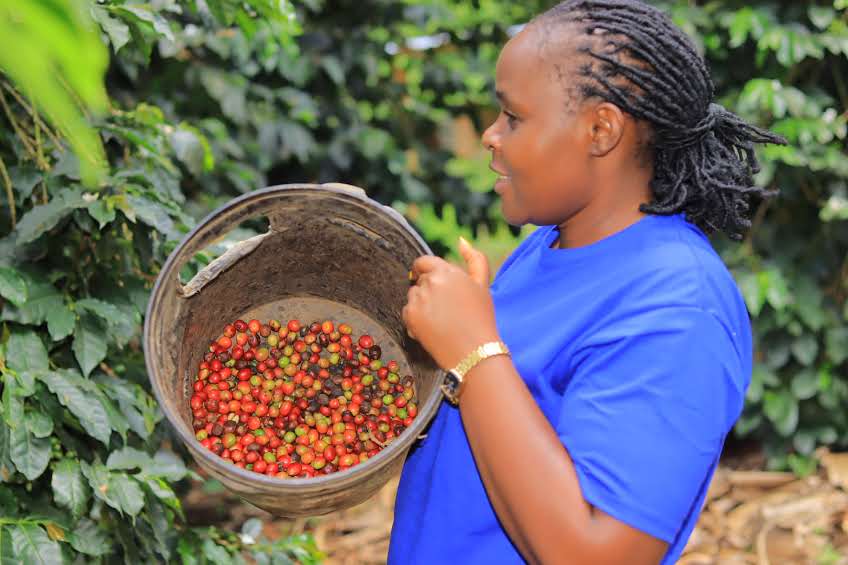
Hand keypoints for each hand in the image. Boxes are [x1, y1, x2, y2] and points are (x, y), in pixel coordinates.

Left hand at [402, 237, 500, 369]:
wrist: (474, 351)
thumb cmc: (481, 317)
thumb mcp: (482, 284)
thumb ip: (474, 259)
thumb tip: (461, 240)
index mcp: (446, 271)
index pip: (423, 262)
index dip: (425, 271)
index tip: (430, 281)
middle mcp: (430, 282)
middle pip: (419, 281)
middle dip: (429, 292)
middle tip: (446, 309)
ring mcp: (418, 300)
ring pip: (413, 297)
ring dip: (421, 305)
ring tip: (441, 320)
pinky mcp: (411, 317)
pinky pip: (407, 312)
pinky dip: (415, 320)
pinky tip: (433, 328)